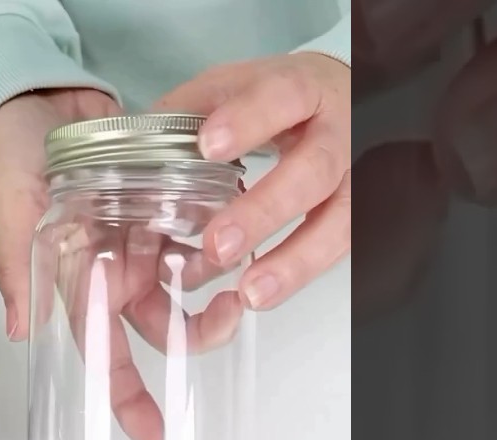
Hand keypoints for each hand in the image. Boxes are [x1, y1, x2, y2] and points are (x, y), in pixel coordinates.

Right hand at [0, 90, 241, 439]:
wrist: (42, 100)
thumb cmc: (15, 156)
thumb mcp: (12, 209)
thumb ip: (18, 269)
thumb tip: (22, 330)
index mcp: (75, 284)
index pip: (103, 353)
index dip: (126, 395)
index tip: (153, 431)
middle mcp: (111, 271)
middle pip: (160, 326)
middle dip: (196, 336)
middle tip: (228, 319)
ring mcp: (138, 241)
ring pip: (185, 284)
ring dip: (212, 287)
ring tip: (232, 271)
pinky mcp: (160, 208)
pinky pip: (196, 235)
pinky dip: (216, 239)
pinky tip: (231, 231)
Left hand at [153, 53, 352, 310]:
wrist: (339, 100)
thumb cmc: (280, 99)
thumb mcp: (233, 87)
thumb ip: (189, 113)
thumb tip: (137, 150)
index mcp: (305, 87)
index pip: (282, 96)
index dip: (249, 121)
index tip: (209, 146)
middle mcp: (340, 132)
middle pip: (314, 170)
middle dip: (266, 210)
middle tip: (219, 244)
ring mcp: (356, 175)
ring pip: (338, 220)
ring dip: (293, 261)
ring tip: (250, 292)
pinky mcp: (358, 212)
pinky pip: (339, 246)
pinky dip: (299, 273)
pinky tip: (264, 294)